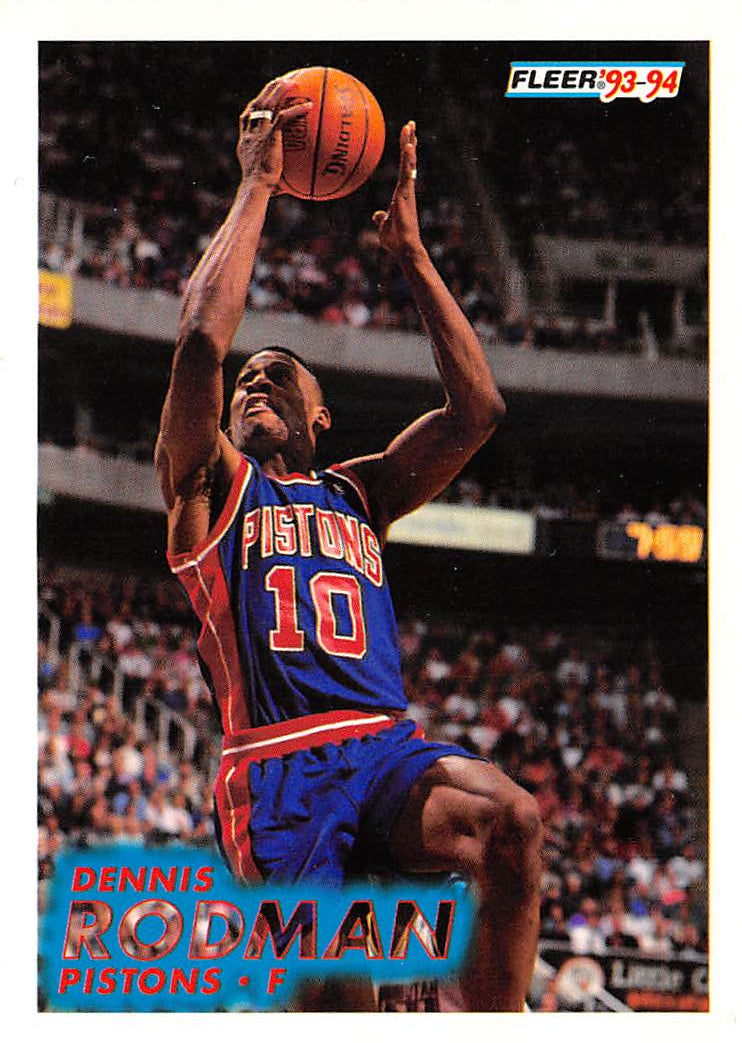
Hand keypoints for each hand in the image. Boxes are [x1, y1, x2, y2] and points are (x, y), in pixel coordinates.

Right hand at [237, 78, 312, 192]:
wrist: (255, 187)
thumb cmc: (260, 190)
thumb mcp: (264, 180)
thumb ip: (275, 178)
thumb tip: (287, 189)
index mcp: (245, 141)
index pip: (247, 117)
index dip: (255, 106)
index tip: (263, 99)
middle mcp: (250, 132)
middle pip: (257, 103)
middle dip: (268, 90)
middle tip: (279, 82)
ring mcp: (259, 132)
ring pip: (268, 103)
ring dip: (280, 90)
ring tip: (292, 82)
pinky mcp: (270, 136)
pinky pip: (284, 117)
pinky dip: (296, 110)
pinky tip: (309, 106)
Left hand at [372, 121, 424, 260]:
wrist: (404, 248)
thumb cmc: (396, 241)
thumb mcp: (384, 226)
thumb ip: (381, 218)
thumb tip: (377, 215)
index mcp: (402, 193)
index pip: (404, 169)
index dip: (406, 154)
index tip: (408, 139)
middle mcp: (406, 188)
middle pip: (408, 160)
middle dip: (410, 141)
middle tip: (411, 124)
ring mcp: (407, 190)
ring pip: (408, 162)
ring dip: (409, 143)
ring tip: (410, 126)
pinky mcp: (406, 193)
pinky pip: (406, 172)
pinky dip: (408, 158)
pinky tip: (408, 145)